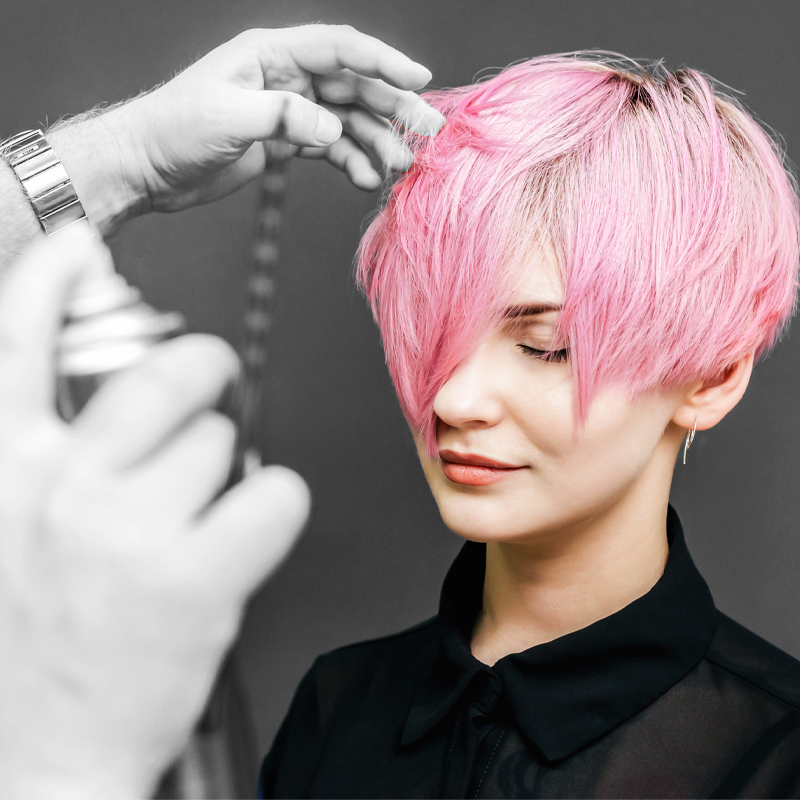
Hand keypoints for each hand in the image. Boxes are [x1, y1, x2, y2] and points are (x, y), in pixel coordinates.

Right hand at [0, 227, 309, 799]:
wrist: (38, 756)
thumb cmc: (29, 648)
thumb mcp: (7, 532)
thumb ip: (45, 460)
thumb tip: (107, 402)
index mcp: (2, 470)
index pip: (16, 343)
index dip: (50, 280)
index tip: (81, 245)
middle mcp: (62, 487)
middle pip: (169, 376)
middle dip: (202, 372)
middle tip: (209, 386)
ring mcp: (130, 531)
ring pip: (224, 441)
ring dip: (220, 472)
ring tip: (189, 523)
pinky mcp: (196, 579)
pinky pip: (274, 494)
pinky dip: (272, 510)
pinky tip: (238, 541)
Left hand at [49, 24, 444, 231]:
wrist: (148, 168)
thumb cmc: (175, 131)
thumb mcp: (227, 116)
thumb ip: (284, 117)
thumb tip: (332, 128)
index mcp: (270, 54)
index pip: (338, 49)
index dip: (382, 61)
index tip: (418, 80)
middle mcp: (284, 78)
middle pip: (352, 87)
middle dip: (392, 108)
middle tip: (427, 132)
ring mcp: (286, 110)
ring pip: (345, 121)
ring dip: (375, 142)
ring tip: (399, 167)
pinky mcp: (282, 141)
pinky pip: (328, 148)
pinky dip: (350, 163)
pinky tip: (366, 180)